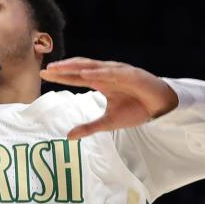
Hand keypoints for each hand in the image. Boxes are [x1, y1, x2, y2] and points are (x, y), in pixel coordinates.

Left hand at [39, 57, 178, 137]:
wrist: (160, 106)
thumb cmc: (136, 109)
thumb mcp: (108, 122)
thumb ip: (89, 127)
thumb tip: (68, 137)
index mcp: (100, 82)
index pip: (76, 77)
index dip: (61, 76)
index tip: (44, 74)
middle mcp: (106, 74)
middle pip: (80, 68)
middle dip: (63, 68)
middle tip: (46, 69)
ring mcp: (118, 72)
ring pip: (93, 66)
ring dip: (76, 66)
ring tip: (60, 68)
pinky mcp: (131, 74)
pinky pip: (112, 72)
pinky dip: (98, 72)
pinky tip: (85, 74)